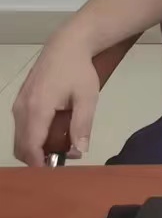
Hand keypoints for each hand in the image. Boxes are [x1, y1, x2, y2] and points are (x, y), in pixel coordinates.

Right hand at [11, 34, 98, 165]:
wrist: (66, 45)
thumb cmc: (79, 70)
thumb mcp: (87, 98)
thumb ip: (82, 125)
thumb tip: (80, 150)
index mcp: (37, 110)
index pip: (30, 147)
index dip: (40, 164)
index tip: (55, 172)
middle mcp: (21, 109)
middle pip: (21, 147)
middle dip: (39, 158)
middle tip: (65, 157)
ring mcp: (18, 104)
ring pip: (20, 138)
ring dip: (37, 147)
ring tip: (63, 144)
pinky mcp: (20, 101)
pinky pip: (22, 127)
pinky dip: (34, 136)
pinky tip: (54, 132)